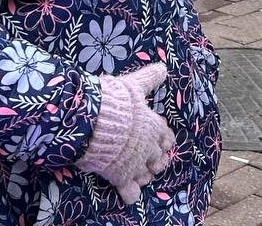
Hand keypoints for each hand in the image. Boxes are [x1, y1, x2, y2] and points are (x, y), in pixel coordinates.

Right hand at [78, 63, 174, 204]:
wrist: (95, 122)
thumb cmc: (116, 101)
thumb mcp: (134, 85)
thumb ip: (149, 78)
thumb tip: (163, 67)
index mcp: (153, 126)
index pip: (166, 136)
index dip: (164, 140)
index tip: (161, 141)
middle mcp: (148, 147)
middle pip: (160, 159)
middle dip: (156, 160)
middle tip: (151, 160)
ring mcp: (136, 163)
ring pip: (148, 176)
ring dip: (145, 175)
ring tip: (139, 174)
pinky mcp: (121, 176)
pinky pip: (131, 192)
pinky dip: (131, 193)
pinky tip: (128, 190)